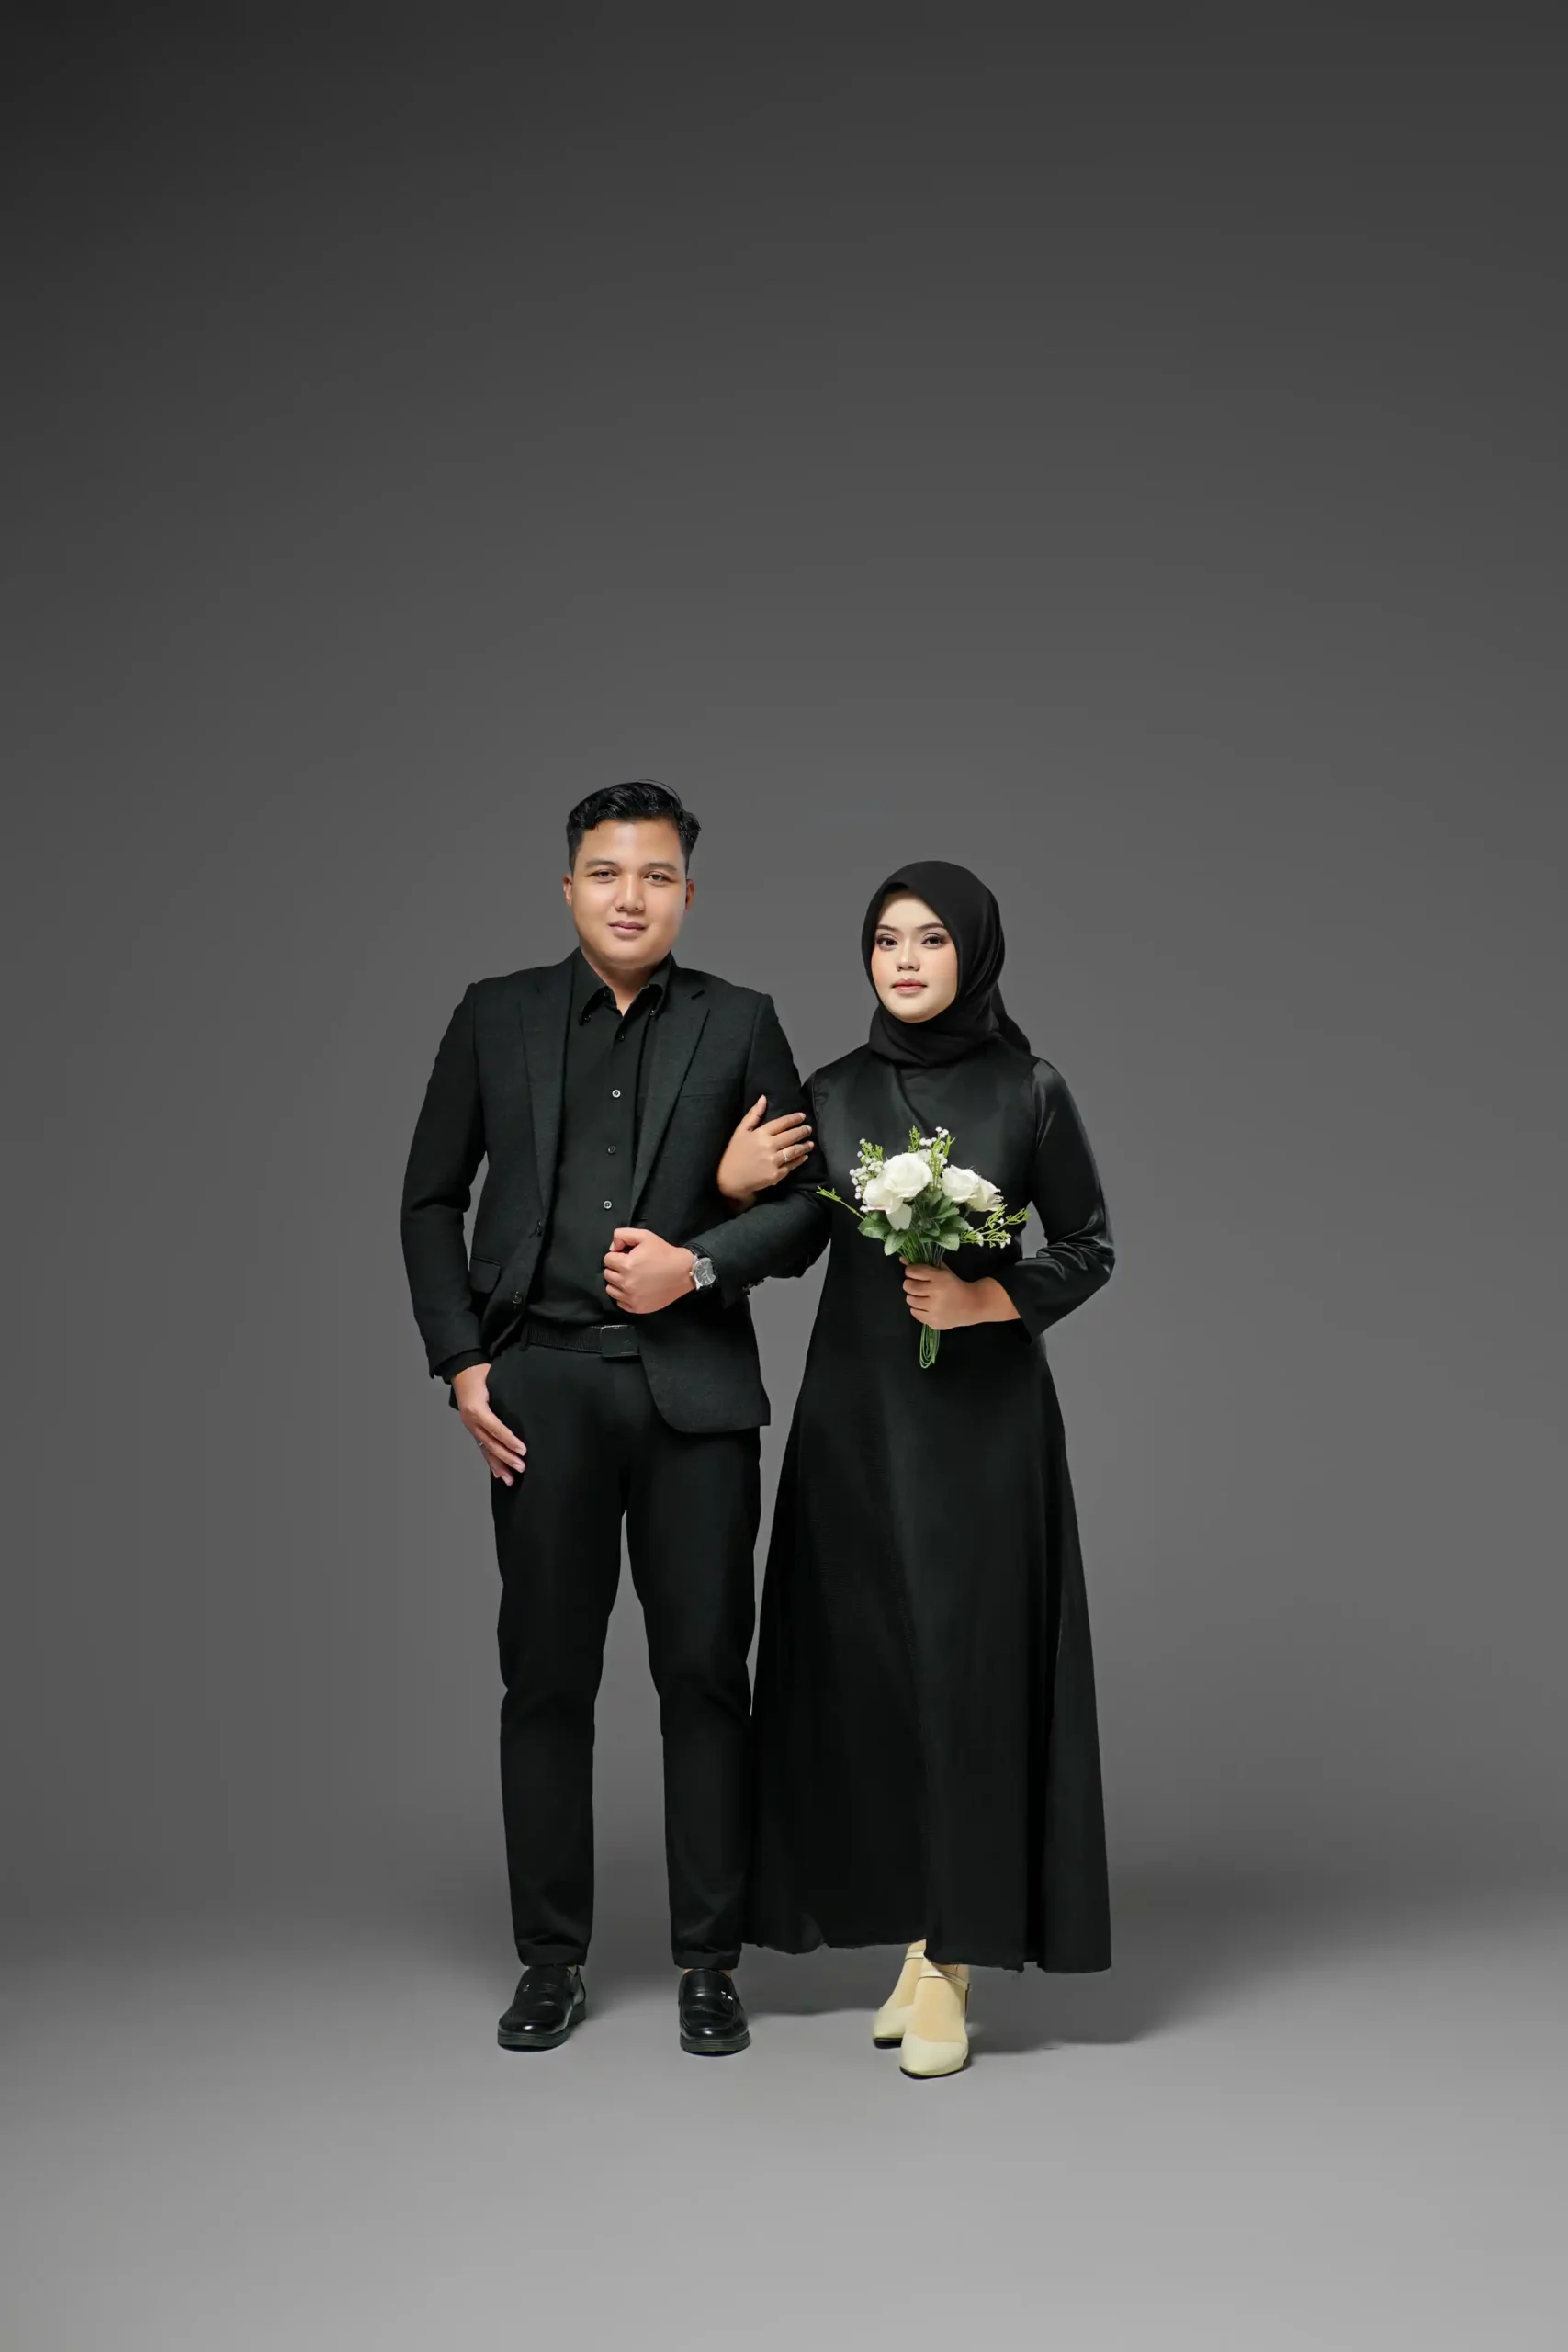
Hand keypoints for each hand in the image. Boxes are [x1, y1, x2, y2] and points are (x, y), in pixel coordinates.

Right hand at [452, 1362, 527, 1484]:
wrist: (461, 1370)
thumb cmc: (480, 1372)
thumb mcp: (493, 1378)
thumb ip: (507, 1393)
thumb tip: (528, 1403)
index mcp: (477, 1408)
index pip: (495, 1428)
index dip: (509, 1440)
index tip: (523, 1450)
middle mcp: (471, 1421)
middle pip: (491, 1443)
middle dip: (507, 1457)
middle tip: (522, 1467)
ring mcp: (471, 1427)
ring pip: (486, 1449)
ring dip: (499, 1465)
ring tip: (510, 1479)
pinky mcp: (473, 1429)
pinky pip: (482, 1448)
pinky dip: (491, 1462)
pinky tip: (498, 1473)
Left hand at [603, 1228, 698, 1313]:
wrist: (683, 1272)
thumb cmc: (664, 1253)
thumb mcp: (645, 1235)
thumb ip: (622, 1235)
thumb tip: (612, 1249)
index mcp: (626, 1265)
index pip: (607, 1259)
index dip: (617, 1255)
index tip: (627, 1256)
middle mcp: (626, 1283)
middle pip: (608, 1275)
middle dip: (616, 1268)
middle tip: (630, 1266)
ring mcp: (631, 1297)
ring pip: (610, 1290)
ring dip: (617, 1283)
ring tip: (630, 1278)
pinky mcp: (637, 1308)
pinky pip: (619, 1303)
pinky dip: (623, 1296)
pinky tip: (633, 1289)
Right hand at [716, 1095, 813, 1205]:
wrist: (728, 1179)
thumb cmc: (734, 1153)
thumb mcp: (740, 1131)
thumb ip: (753, 1114)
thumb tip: (764, 1098)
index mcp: (760, 1134)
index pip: (781, 1123)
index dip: (794, 1119)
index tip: (802, 1116)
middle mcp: (769, 1146)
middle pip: (791, 1136)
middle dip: (802, 1131)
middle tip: (809, 1129)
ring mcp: (773, 1161)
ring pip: (794, 1151)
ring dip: (804, 1146)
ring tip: (810, 1143)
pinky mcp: (776, 1175)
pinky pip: (791, 1166)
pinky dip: (799, 1160)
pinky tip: (804, 1157)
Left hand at [901, 1266, 1017, 1330]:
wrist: (972, 1305)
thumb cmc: (955, 1285)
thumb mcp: (943, 1271)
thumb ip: (924, 1265)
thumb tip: (902, 1260)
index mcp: (939, 1278)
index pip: (913, 1272)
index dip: (910, 1271)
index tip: (913, 1273)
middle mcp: (936, 1294)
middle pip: (909, 1286)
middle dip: (909, 1284)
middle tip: (916, 1285)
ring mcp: (934, 1310)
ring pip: (910, 1300)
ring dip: (913, 1296)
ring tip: (922, 1296)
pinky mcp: (933, 1322)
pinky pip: (915, 1313)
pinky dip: (918, 1309)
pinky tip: (927, 1306)